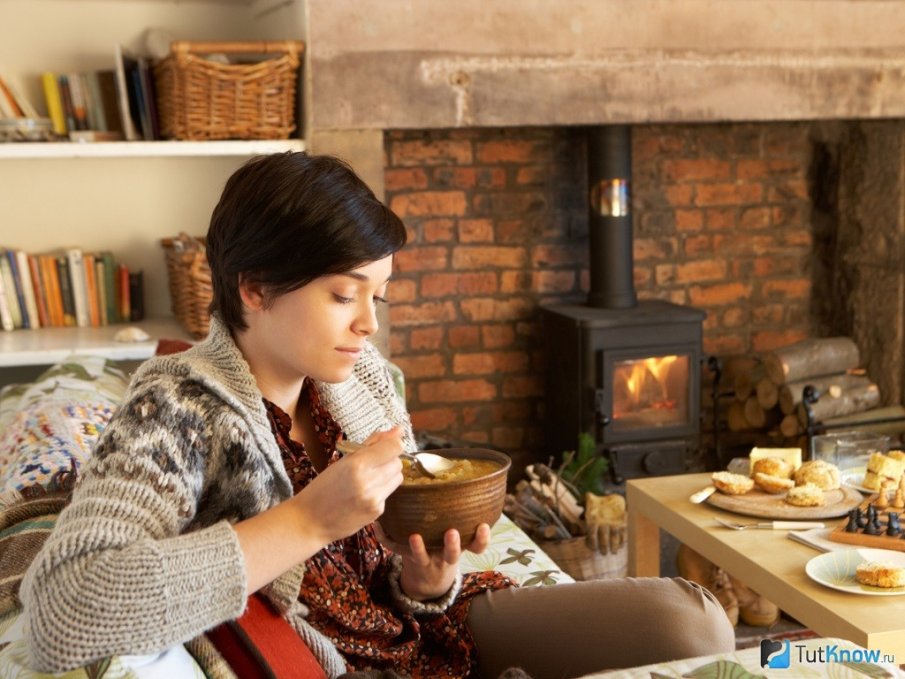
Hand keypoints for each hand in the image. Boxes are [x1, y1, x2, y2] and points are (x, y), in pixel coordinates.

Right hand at [294, 427, 403, 544]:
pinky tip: (363, 494)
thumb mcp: (343, 460)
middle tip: (370, 464)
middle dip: (388, 459)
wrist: (310, 521)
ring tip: (367, 479)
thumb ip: (372, 444)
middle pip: (397, 462)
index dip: (392, 443)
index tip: (385, 445)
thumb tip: (399, 430)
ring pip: (397, 477)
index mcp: (357, 464)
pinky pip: (388, 493)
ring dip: (387, 474)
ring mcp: (374, 499)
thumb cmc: (323, 488)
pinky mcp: (377, 511)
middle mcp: (368, 481)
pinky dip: (380, 490)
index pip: (394, 447)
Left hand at [381, 523, 491, 600]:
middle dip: (453, 544)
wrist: (427, 583)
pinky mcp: (407, 558)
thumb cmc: (444, 552)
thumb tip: (469, 489)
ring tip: (414, 537)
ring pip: (421, 557)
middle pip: (451, 555)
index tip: (483, 526)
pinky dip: (384, 537)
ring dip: (418, 547)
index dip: (482, 539)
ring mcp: (425, 561)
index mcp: (458, 551)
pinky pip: (395, 549)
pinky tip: (377, 525)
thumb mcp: (458, 545)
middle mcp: (443, 558)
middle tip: (452, 532)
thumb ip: (464, 525)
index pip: (476, 547)